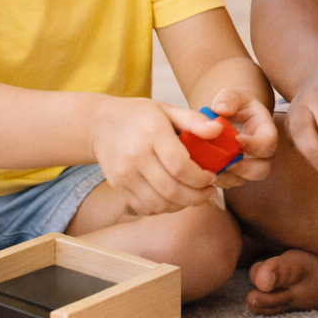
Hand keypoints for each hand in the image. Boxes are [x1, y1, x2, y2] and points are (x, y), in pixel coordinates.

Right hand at [90, 97, 225, 215]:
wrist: (99, 124)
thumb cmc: (138, 115)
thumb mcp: (167, 109)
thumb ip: (193, 120)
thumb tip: (218, 130)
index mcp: (152, 134)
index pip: (179, 166)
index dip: (200, 177)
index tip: (212, 176)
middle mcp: (135, 157)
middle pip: (171, 189)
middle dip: (197, 196)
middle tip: (209, 191)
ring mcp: (124, 175)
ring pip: (159, 204)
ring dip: (182, 205)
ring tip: (194, 196)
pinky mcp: (118, 187)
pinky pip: (145, 208)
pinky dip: (164, 209)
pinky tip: (174, 198)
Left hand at [198, 87, 277, 188]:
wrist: (229, 116)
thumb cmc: (234, 104)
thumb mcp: (234, 95)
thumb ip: (229, 98)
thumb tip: (221, 109)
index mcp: (266, 132)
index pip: (269, 144)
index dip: (255, 145)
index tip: (237, 139)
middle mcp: (262, 154)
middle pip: (262, 169)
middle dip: (244, 169)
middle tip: (225, 162)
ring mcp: (249, 167)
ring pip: (243, 180)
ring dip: (226, 176)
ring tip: (209, 165)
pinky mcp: (234, 175)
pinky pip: (227, 183)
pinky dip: (215, 179)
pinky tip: (202, 169)